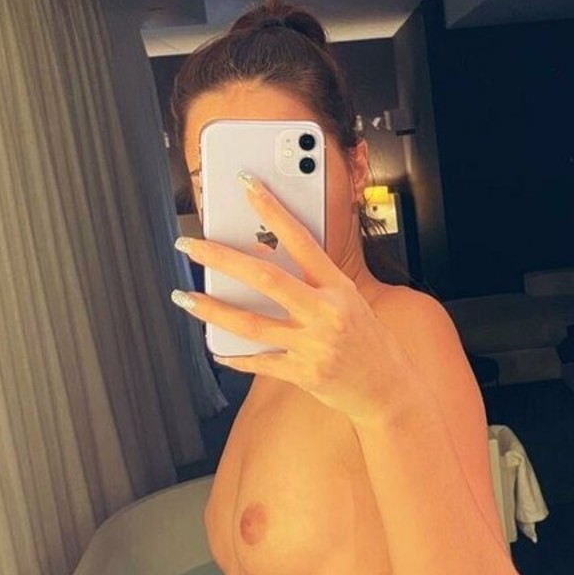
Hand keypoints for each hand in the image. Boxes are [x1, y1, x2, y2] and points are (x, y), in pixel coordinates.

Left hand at [170, 174, 418, 423]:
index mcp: (338, 287)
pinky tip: (215, 349)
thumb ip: (313, 283)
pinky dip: (234, 356)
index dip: (273, 210)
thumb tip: (262, 261)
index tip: (248, 186)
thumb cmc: (367, 340)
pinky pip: (259, 363)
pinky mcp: (303, 374)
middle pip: (266, 278)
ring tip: (184, 296)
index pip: (301, 239)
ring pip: (251, 323)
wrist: (389, 389)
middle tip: (190, 244)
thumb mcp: (349, 301)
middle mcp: (326, 313)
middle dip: (221, 258)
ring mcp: (313, 346)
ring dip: (212, 308)